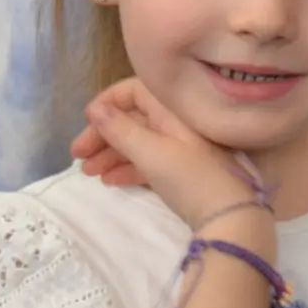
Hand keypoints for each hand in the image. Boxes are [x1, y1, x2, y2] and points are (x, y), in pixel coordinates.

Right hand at [80, 78, 268, 232]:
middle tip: (77, 156)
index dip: (109, 102)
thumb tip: (94, 108)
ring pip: (138, 143)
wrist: (230, 216)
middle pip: (133, 119)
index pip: (135, 91)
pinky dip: (128, 169)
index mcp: (174, 111)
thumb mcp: (152, 152)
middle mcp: (177, 124)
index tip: (86, 121)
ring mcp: (180, 149)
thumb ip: (121, 130)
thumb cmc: (191, 177)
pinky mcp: (182, 173)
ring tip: (87, 172)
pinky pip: (149, 163)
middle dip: (103, 135)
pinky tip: (110, 182)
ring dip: (111, 154)